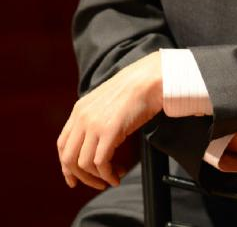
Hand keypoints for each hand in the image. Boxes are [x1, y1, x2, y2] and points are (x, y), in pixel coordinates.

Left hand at [57, 52, 162, 189]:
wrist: (148, 79)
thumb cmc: (133, 89)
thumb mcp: (105, 102)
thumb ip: (95, 118)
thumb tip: (95, 144)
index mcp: (79, 110)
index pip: (62, 145)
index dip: (66, 166)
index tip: (74, 178)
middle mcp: (82, 117)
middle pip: (69, 158)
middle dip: (81, 177)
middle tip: (96, 183)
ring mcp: (94, 124)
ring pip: (84, 164)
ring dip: (97, 178)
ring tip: (112, 177)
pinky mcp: (109, 131)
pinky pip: (101, 163)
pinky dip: (108, 175)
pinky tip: (117, 175)